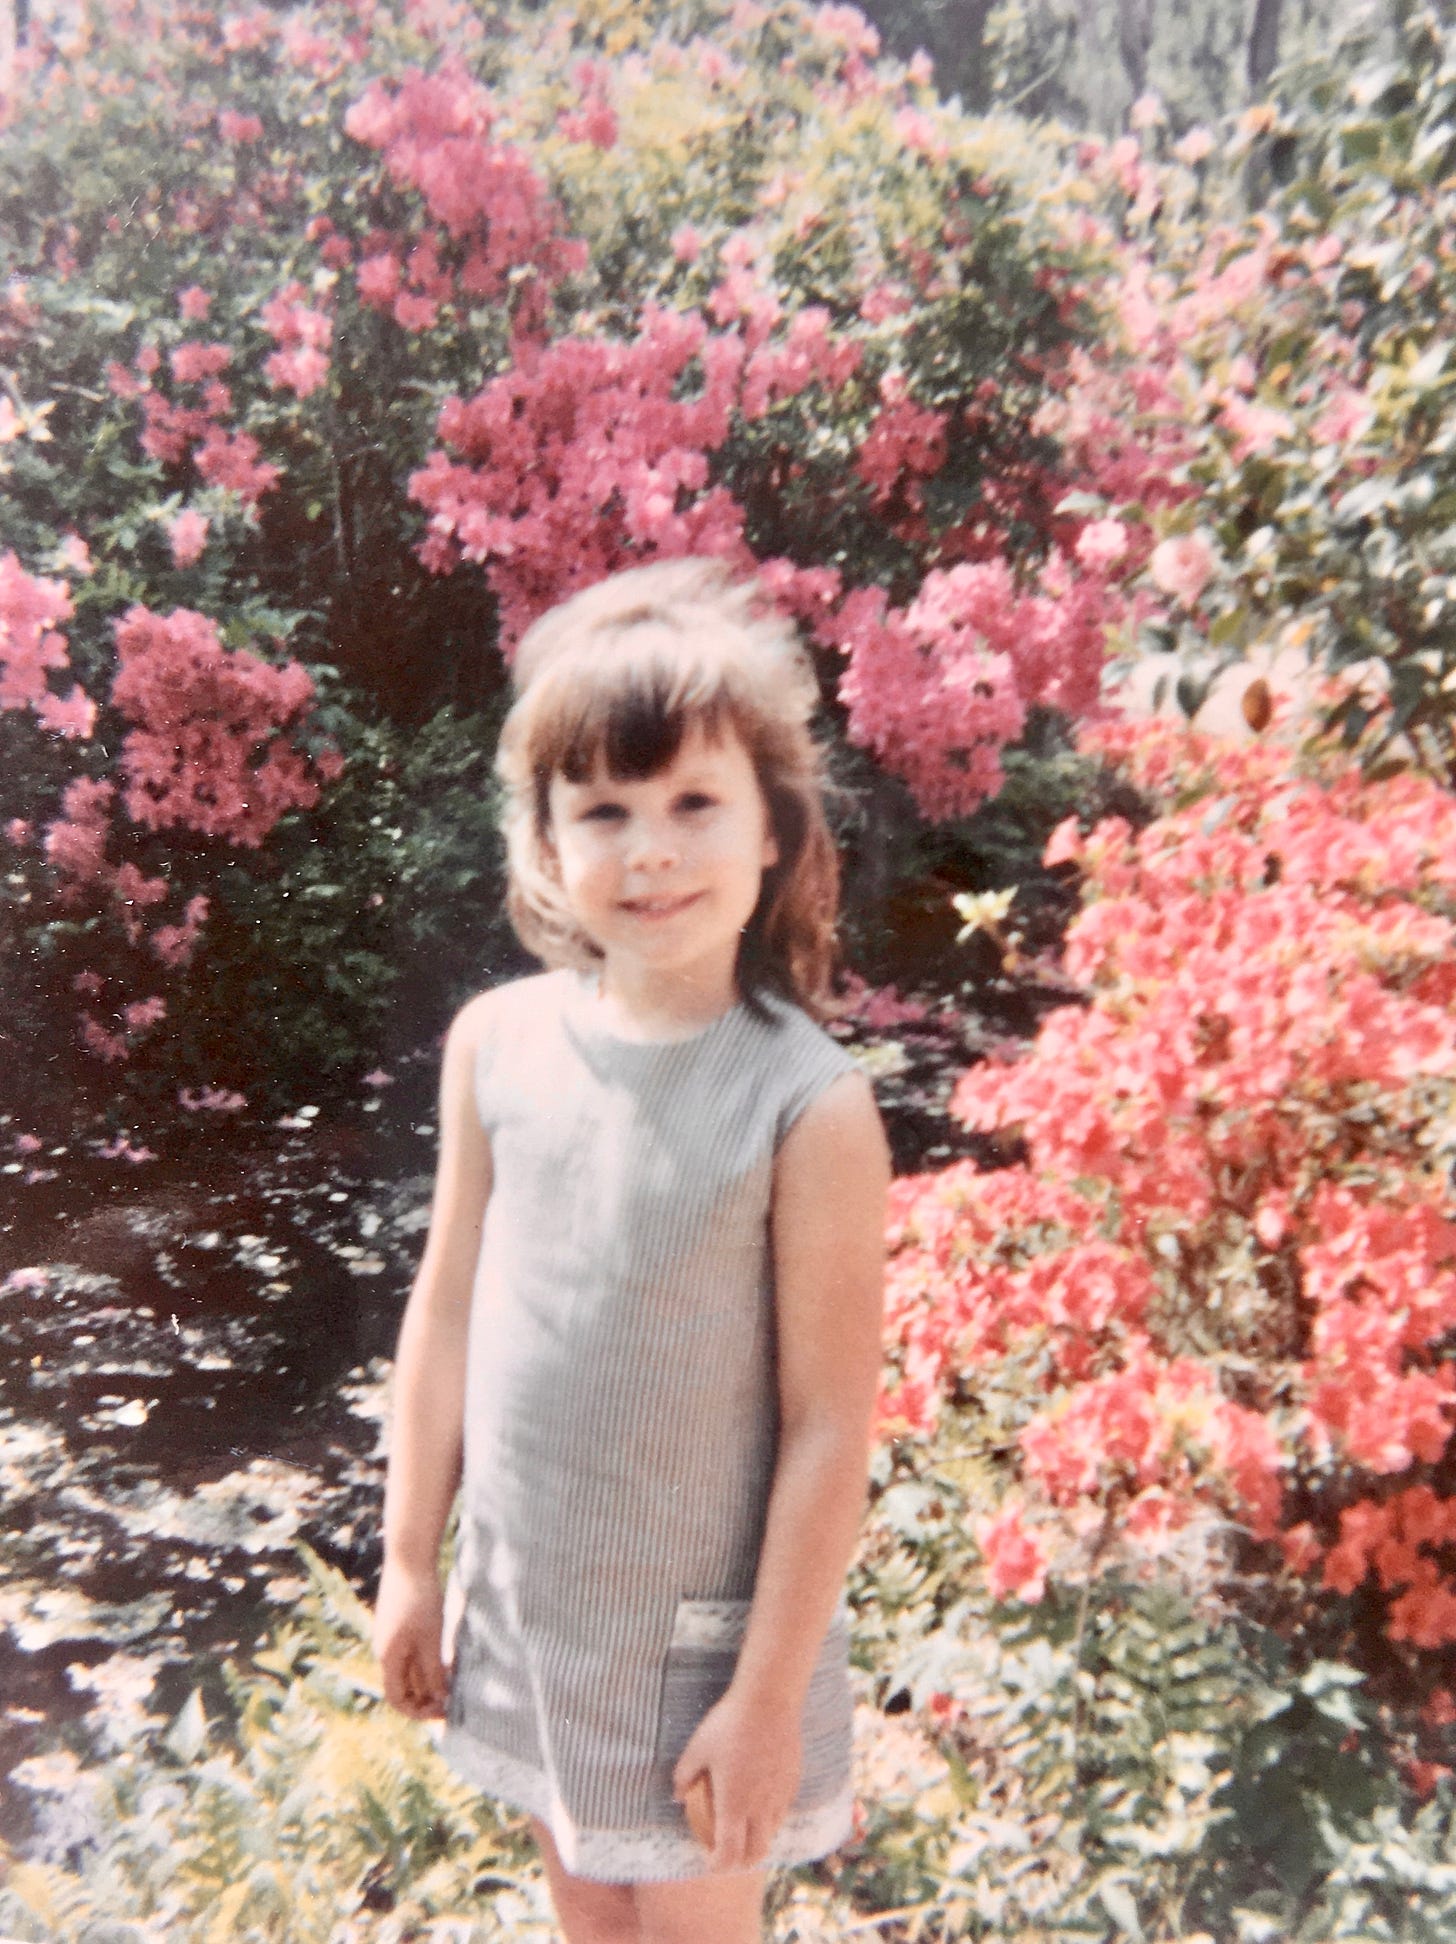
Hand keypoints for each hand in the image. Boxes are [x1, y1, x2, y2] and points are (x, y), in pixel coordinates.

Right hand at [372, 1556, 448, 1718]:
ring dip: (428, 1678)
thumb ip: (433, 1670)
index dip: (417, 1711)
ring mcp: (390, 1635)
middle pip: (403, 1685)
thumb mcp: (430, 1637)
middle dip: (426, 1696)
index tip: (442, 1712)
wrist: (409, 1556)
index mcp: (388, 1656)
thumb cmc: (419, 1598)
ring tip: (454, 1678)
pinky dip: (427, 1660)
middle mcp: (385, 1649)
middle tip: (453, 1698)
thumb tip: (440, 1699)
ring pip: (409, 1668)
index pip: (396, 1698)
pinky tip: (448, 1655)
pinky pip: (411, 1651)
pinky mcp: (399, 1622)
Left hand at [671, 1685, 802, 1872]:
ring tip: (746, 1830)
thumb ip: (684, 1776)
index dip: (719, 1865)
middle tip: (729, 1854)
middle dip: (742, 1861)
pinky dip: (771, 1817)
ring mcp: (780, 1795)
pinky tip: (762, 1802)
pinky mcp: (793, 1781)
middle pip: (756, 1852)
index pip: (729, 1852)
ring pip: (772, 1832)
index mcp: (734, 1804)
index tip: (711, 1863)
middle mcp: (760, 1807)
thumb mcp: (696, 1748)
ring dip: (758, 1839)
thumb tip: (678, 1797)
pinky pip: (783, 1810)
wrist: (769, 1701)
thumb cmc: (728, 1724)